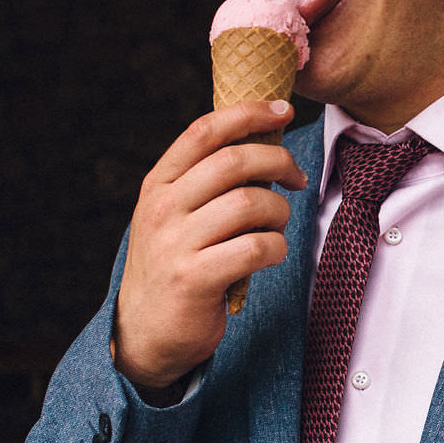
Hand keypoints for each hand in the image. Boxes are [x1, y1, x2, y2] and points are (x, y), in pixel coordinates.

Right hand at [112, 100, 308, 387]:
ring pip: (251, 204)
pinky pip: (256, 248)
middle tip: (297, 178)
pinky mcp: (195, 278)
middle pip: (234, 162)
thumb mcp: (174, 215)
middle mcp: (162, 208)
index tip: (283, 110)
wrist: (146, 332)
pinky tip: (270, 254)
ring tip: (276, 227)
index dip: (247, 113)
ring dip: (279, 213)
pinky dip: (276, 248)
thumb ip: (205, 181)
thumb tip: (263, 141)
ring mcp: (176, 243)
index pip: (204, 131)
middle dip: (279, 161)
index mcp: (159, 184)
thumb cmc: (175, 265)